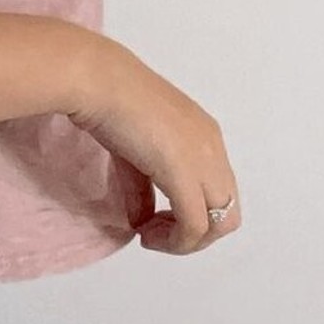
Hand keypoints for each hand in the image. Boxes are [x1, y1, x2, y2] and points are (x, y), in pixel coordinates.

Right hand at [68, 36, 241, 254]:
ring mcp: (203, 159)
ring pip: (220, 224)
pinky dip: (176, 242)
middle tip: (158, 234)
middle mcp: (212, 147)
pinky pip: (195, 226)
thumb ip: (142, 187)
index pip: (217, 189)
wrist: (96, 80)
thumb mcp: (131, 150)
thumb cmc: (107, 100)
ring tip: (152, 237)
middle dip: (195, 233)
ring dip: (188, 242)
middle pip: (227, 212)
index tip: (155, 219)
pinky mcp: (185, 174)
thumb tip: (141, 220)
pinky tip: (146, 235)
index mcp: (204, 133)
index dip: (192, 212)